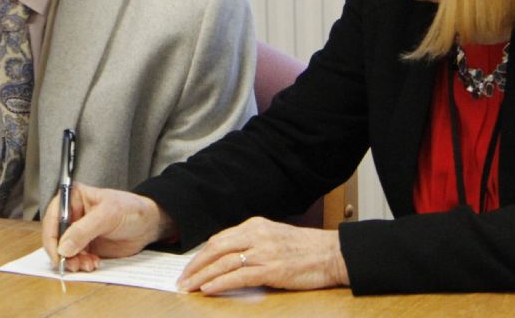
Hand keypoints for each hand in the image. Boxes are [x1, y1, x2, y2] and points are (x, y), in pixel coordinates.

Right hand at [41, 182, 174, 271]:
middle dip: (63, 253)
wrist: (148, 224)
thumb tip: (63, 247)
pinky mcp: (85, 245)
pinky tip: (93, 263)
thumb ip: (84, 230)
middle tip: (73, 264)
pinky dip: (81, 263)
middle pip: (56, 236)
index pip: (53, 217)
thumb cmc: (131, 209)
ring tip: (87, 265)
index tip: (57, 254)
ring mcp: (78, 231)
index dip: (52, 236)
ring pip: (64, 250)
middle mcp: (72, 214)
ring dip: (73, 261)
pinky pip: (75, 258)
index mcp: (74, 198)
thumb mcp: (108, 215)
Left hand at [177, 217, 348, 294]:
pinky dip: (219, 283)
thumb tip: (229, 257)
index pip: (220, 238)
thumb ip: (253, 243)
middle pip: (216, 248)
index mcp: (256, 225)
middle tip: (182, 279)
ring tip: (188, 287)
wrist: (332, 254)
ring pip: (222, 262)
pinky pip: (238, 276)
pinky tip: (208, 289)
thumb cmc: (306, 249)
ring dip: (201, 276)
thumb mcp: (275, 237)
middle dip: (195, 265)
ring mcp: (263, 251)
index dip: (202, 254)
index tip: (190, 266)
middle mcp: (257, 234)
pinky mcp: (271, 268)